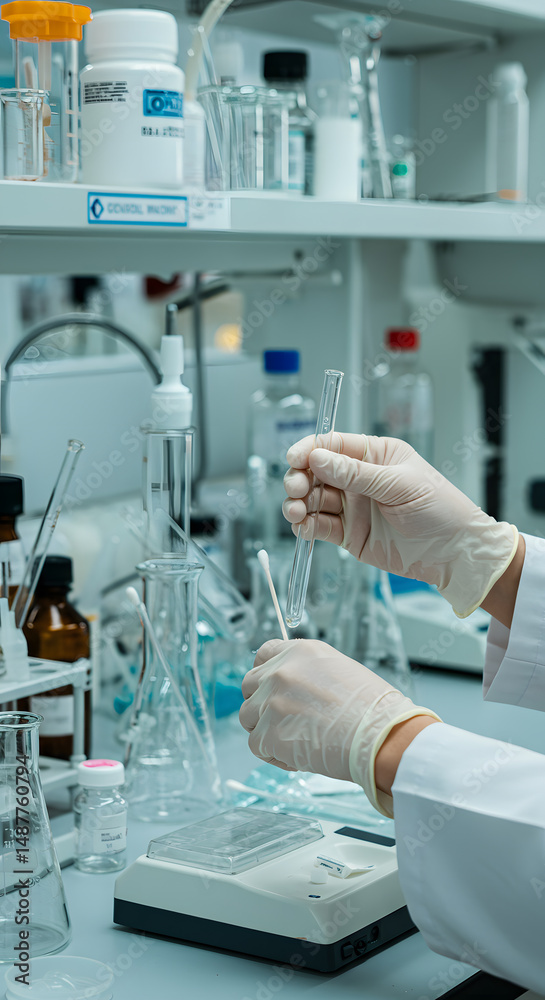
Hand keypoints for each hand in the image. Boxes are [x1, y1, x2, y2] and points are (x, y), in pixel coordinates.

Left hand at [239, 638, 439, 816]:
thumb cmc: (373, 708)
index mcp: (300, 652)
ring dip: (266, 729)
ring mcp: (270, 702)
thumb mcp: (340, 670)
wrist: (380, 736)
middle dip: (262, 702)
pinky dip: (274, 755)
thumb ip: (308, 673)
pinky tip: (299, 756)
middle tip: (286, 720)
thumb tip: (294, 688)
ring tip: (297, 740)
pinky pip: (256, 745)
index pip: (263, 653)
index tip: (271, 686)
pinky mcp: (267, 733)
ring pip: (248, 716)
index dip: (265, 672)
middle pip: (250, 685)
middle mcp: (280, 671)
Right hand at [283, 432, 517, 617]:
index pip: (333, 444)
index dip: (310, 449)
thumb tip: (318, 458)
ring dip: (298, 503)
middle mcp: (360, 479)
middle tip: (296, 489)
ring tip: (296, 512)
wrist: (454, 553)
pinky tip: (303, 528)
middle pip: (316, 472)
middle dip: (300, 478)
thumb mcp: (398, 485)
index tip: (294, 459)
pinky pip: (320, 526)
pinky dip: (306, 527)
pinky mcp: (349, 534)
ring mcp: (353, 507)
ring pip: (313, 499)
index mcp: (375, 455)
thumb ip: (355, 474)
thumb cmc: (439, 509)